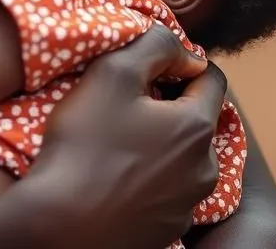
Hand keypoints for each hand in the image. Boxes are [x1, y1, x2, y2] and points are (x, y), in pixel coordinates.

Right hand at [20, 26, 225, 248]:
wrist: (61, 224)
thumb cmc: (86, 142)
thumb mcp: (114, 72)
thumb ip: (155, 46)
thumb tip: (182, 48)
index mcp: (197, 128)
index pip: (213, 78)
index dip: (182, 62)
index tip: (147, 65)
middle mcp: (205, 169)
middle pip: (197, 119)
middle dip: (169, 103)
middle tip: (125, 100)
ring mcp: (187, 205)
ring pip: (183, 156)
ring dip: (160, 141)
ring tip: (117, 137)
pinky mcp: (168, 229)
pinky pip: (167, 188)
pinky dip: (150, 174)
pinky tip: (115, 172)